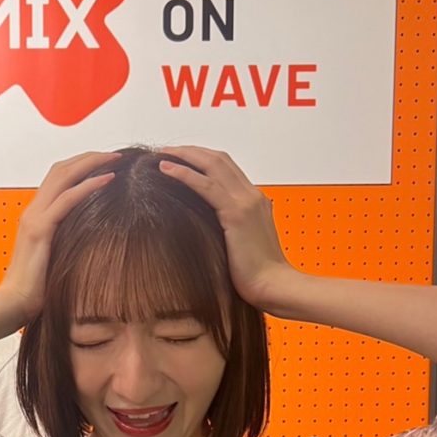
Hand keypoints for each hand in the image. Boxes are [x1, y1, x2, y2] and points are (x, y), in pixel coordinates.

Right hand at [0, 151, 118, 322]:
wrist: (13, 304)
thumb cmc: (34, 290)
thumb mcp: (55, 259)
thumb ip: (66, 244)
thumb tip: (91, 243)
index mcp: (35, 216)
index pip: (58, 178)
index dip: (81, 166)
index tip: (105, 164)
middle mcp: (33, 211)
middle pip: (61, 169)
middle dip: (89, 157)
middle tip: (115, 155)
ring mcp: (35, 218)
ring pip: (64, 176)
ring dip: (91, 163)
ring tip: (114, 159)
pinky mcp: (40, 230)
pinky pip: (68, 199)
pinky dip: (89, 185)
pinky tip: (107, 180)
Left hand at [158, 146, 295, 311]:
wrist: (275, 287)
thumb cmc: (258, 277)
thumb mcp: (242, 247)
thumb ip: (230, 232)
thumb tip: (209, 234)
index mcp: (255, 201)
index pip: (227, 168)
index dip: (202, 159)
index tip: (181, 159)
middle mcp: (252, 196)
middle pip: (218, 159)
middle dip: (191, 151)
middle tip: (166, 149)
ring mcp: (246, 202)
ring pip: (212, 165)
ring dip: (184, 155)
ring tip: (161, 154)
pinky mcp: (236, 215)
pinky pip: (206, 186)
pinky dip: (184, 173)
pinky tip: (166, 169)